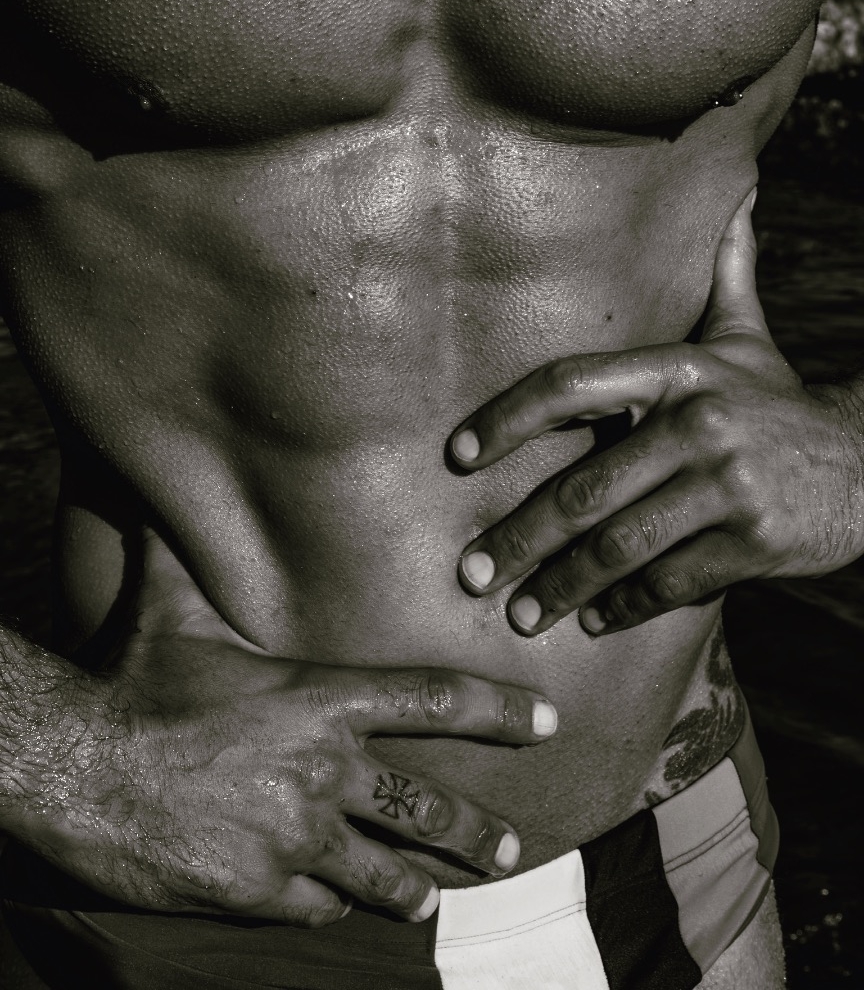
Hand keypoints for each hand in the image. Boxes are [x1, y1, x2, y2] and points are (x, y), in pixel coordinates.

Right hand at [36, 532, 556, 925]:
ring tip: (434, 894)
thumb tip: (176, 490)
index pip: (435, 700)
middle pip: (427, 808)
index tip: (547, 721)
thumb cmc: (132, 683)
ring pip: (382, 874)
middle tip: (510, 848)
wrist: (73, 770)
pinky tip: (336, 901)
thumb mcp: (171, 608)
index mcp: (321, 700)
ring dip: (413, 886)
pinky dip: (332, 902)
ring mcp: (295, 839)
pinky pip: (318, 904)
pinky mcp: (259, 891)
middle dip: (477, 833)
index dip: (500, 709)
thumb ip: (191, 552)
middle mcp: (323, 772)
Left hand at [450, 190, 863, 635]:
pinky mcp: (752, 543)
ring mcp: (727, 487)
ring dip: (561, 588)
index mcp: (680, 371)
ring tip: (522, 616)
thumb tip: (737, 190)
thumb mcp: (747, 338)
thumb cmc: (778, 403)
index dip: (508, 418)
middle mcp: (699, 423)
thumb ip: (725, 274)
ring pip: (619, 547)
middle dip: (519, 539)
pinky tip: (593, 619)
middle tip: (474, 574)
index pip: (571, 385)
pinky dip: (624, 606)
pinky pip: (668, 582)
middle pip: (584, 490)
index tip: (460, 456)